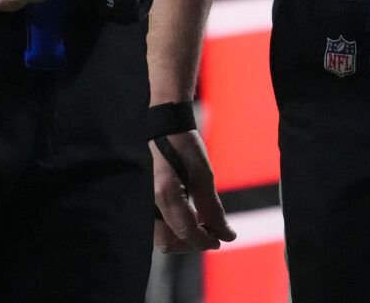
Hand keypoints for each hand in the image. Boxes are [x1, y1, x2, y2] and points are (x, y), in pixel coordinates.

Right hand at [151, 127, 234, 252]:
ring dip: (184, 239)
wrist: (162, 127)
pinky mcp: (142, 203)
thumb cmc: (184, 145)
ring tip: (204, 227)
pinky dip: (174, 230)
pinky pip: (156, 227)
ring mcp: (142, 204)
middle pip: (169, 242)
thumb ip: (213, 207)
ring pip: (161, 238)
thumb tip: (227, 235)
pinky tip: (191, 220)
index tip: (223, 239)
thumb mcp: (204, 173)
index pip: (186, 231)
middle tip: (214, 235)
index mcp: (165, 193)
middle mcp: (148, 203)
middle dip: (194, 243)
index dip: (206, 240)